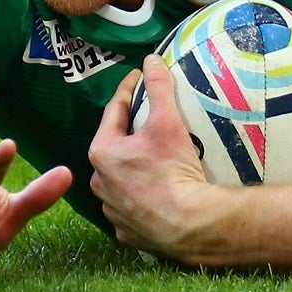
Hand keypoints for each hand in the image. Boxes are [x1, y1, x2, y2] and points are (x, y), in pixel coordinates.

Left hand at [88, 54, 219, 259]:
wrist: (190, 225)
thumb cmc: (173, 170)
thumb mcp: (167, 121)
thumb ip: (158, 87)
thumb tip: (151, 60)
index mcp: (103, 152)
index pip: (115, 111)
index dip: (129, 91)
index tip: (140, 78)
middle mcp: (100, 182)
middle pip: (116, 147)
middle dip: (131, 133)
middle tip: (152, 121)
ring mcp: (112, 211)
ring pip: (121, 179)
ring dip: (134, 168)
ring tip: (157, 159)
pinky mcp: (128, 232)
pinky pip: (132, 207)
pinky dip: (142, 197)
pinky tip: (158, 192)